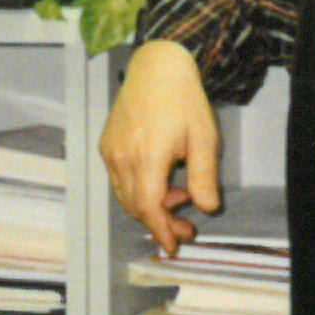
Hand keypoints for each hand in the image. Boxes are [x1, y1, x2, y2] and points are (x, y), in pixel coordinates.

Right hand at [98, 39, 218, 251]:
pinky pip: (119, 180)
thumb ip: (203, 176)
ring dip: (149, 207)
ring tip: (179, 198)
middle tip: (187, 228)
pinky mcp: (107, 145)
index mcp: (147, 156)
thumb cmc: (183, 100)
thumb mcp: (204, 138)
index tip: (173, 246)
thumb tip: (207, 207)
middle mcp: (122, 157)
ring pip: (125, 196)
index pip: (148, 207)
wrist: (156, 68)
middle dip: (160, 223)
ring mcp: (110, 151)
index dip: (161, 230)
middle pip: (135, 206)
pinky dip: (138, 190)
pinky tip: (161, 181)